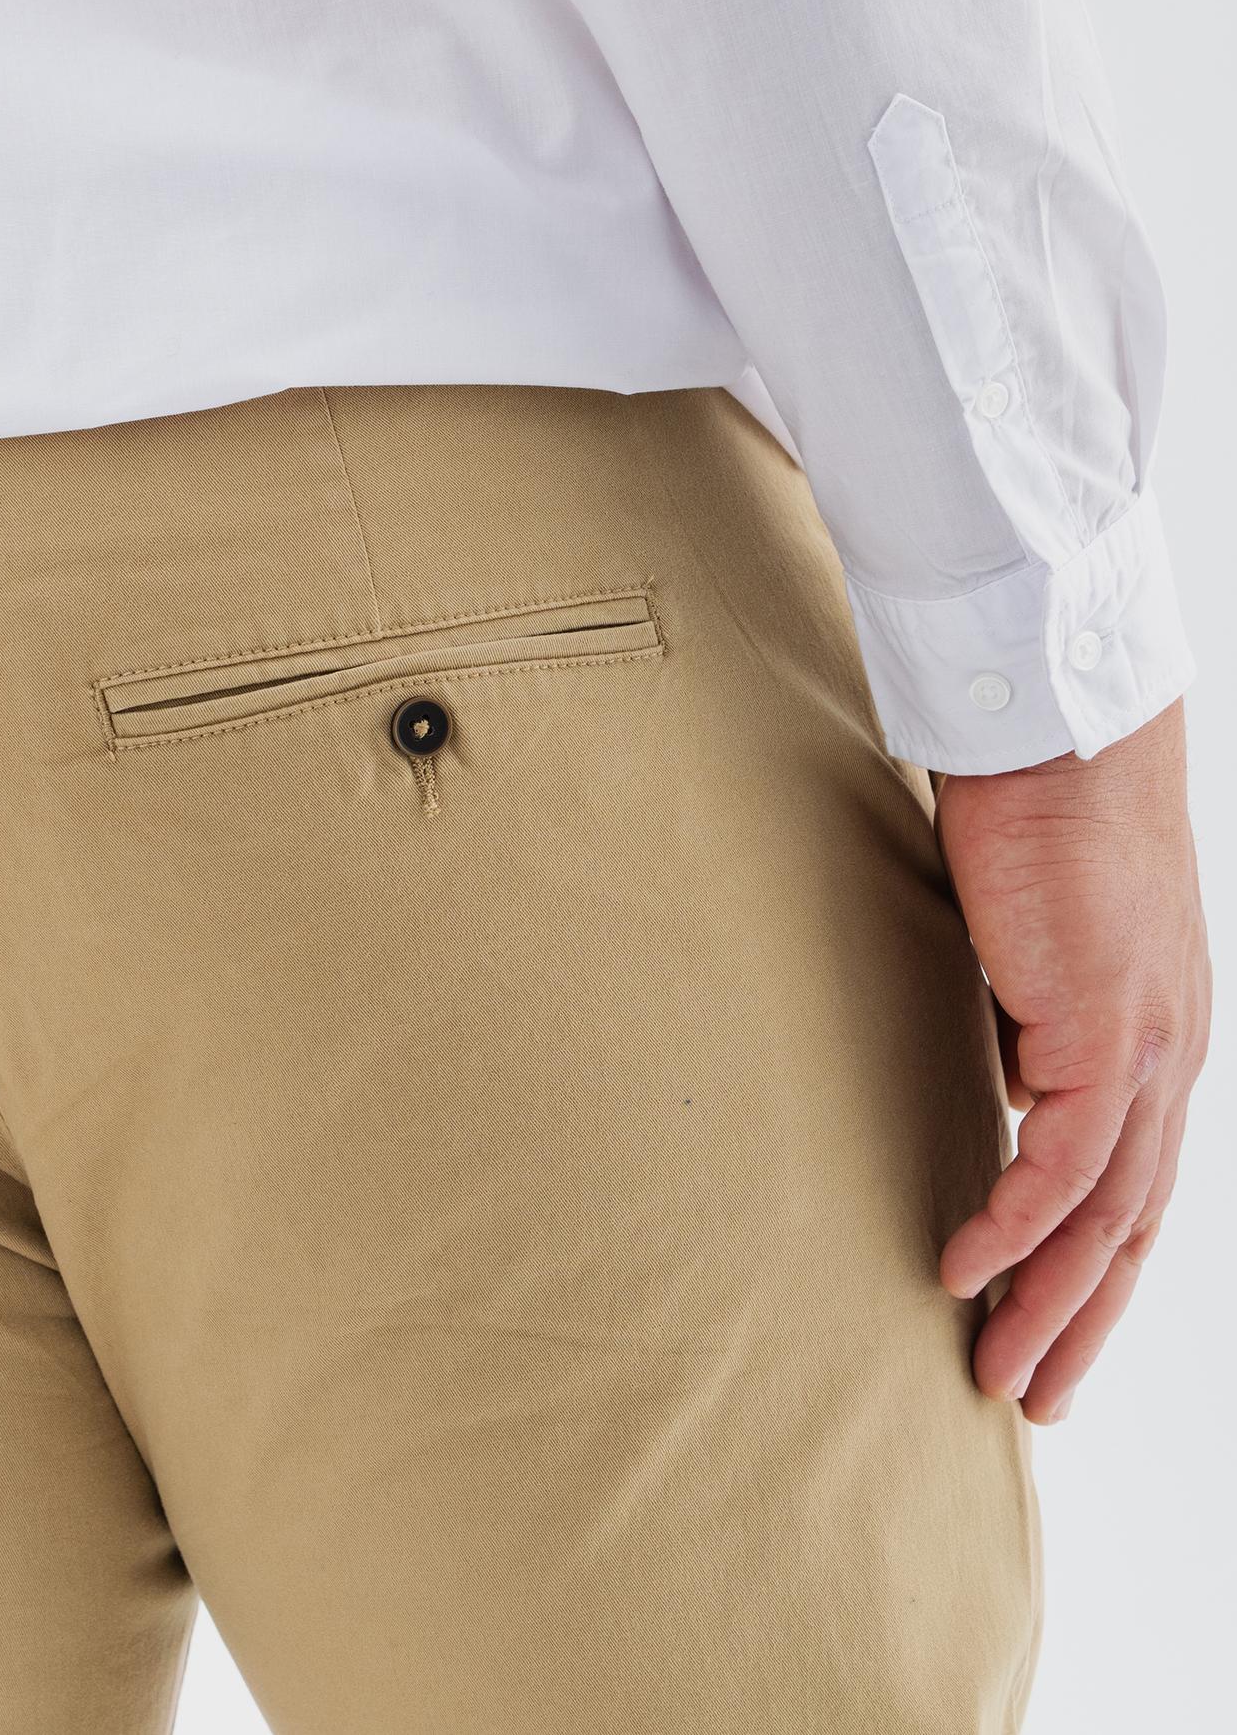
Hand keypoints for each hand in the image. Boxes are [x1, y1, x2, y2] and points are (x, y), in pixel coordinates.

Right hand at [932, 698, 1210, 1425]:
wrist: (1060, 742)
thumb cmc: (1042, 824)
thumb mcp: (1038, 950)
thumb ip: (1036, 1027)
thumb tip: (1017, 1086)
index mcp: (1156, 1044)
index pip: (1132, 1184)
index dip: (1092, 1267)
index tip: (1044, 1321)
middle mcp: (1168, 1062)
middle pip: (1134, 1225)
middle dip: (1082, 1320)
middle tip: (1034, 1392)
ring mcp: (1146, 1050)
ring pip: (1108, 1216)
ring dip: (1048, 1303)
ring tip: (998, 1368)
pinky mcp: (1104, 1030)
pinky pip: (1059, 1162)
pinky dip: (1014, 1227)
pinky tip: (966, 1271)